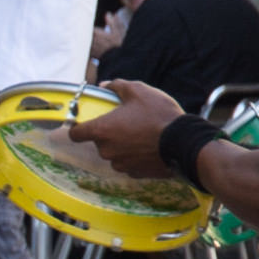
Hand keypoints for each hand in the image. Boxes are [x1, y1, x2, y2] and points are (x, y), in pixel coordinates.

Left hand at [65, 81, 185, 171]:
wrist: (183, 141)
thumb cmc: (159, 115)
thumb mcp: (138, 91)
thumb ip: (117, 86)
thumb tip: (105, 85)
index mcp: (102, 130)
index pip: (75, 134)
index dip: (78, 127)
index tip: (84, 122)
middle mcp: (107, 150)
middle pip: (98, 141)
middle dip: (108, 132)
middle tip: (125, 121)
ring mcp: (121, 164)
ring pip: (113, 153)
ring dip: (121, 145)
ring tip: (139, 133)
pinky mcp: (135, 173)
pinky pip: (128, 163)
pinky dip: (133, 156)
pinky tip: (147, 146)